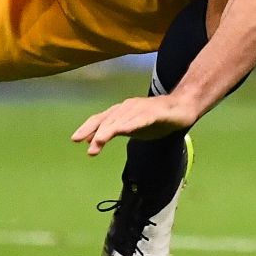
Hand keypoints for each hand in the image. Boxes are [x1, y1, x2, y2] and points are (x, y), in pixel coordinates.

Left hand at [70, 93, 198, 156]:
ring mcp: (141, 108)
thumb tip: (93, 141)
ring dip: (110, 130)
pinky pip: (142, 118)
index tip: (75, 140)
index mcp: (121, 112)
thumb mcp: (131, 127)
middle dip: (96, 132)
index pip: (100, 119)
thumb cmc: (154, 118)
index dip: (87, 128)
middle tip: (88, 148)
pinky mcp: (156, 113)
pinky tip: (125, 130)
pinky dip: (132, 123)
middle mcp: (128, 107)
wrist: (181, 107)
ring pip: (122, 119)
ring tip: (99, 141)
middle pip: (108, 119)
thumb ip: (113, 132)